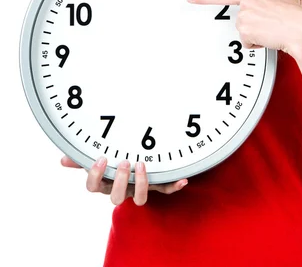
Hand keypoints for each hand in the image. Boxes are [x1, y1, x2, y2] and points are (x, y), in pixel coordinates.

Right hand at [60, 155, 187, 205]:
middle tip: (125, 162)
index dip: (96, 176)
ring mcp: (139, 189)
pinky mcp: (156, 186)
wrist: (137, 163)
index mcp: (106, 182)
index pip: (94, 187)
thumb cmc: (114, 161)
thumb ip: (82, 158)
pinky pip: (166, 190)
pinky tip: (182, 180)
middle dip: (121, 180)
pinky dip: (174, 186)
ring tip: (143, 165)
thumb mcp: (98, 158)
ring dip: (142, 183)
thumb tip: (63, 159)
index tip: (102, 158)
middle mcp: (122, 189)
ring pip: (139, 199)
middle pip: (116, 197)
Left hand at [186, 0, 301, 60]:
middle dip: (253, 28)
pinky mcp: (245, 31)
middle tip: (270, 26)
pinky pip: (246, 43)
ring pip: (243, 33)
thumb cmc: (297, 17)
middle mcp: (246, 4)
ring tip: (271, 32)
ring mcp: (244, 17)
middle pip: (240, 22)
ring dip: (256, 37)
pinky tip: (269, 39)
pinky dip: (257, 44)